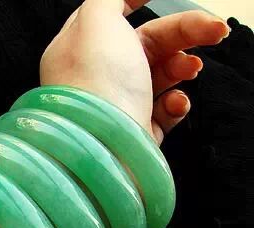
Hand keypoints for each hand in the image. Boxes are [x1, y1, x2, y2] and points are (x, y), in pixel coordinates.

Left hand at [40, 0, 230, 143]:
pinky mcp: (136, 133)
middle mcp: (95, 78)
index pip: (107, 18)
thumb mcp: (96, 22)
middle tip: (215, 31)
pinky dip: (177, 103)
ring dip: (182, 66)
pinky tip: (177, 102)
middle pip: (145, 44)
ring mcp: (117, 106)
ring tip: (193, 68)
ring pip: (159, 76)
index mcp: (77, 49)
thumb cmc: (94, 85)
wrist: (103, 148)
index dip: (133, 2)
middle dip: (183, 33)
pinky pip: (164, 111)